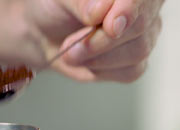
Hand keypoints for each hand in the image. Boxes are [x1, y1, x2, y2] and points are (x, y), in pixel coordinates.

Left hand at [0, 0, 163, 82]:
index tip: (107, 22)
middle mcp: (139, 6)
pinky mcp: (131, 59)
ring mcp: (139, 33)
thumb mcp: (54, 0)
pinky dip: (104, 71)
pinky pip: (130, 72)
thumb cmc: (43, 8)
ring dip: (100, 59)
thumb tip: (103, 10)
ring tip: (72, 50)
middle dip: (104, 42)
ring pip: (138, 53)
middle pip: (145, 29)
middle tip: (74, 44)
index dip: (131, 11)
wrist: (34, 31)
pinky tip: (85, 61)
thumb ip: (80, 2)